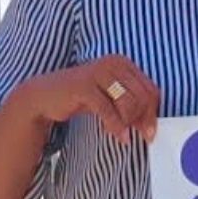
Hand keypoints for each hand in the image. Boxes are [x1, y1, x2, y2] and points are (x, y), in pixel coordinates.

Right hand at [9, 54, 159, 144]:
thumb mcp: (111, 99)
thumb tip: (151, 128)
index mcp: (123, 63)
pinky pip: (108, 110)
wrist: (44, 96)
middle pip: (143, 96)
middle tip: (136, 134)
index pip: (151, 89)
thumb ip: (131, 106)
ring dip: (128, 122)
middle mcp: (114, 63)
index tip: (150, 131)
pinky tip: (117, 135)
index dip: (153, 112)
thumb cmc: (82, 97)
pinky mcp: (85, 86)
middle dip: (142, 119)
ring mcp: (99, 72)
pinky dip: (116, 126)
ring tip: (120, 132)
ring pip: (129, 102)